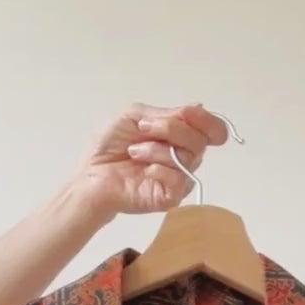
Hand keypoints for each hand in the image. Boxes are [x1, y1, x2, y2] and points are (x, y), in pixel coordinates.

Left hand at [72, 103, 229, 221]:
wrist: (92, 175)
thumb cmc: (110, 145)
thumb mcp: (137, 116)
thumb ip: (168, 114)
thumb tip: (199, 107)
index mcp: (180, 136)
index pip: (212, 130)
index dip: (205, 120)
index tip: (185, 112)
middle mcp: (185, 157)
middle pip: (201, 141)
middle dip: (172, 129)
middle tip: (144, 129)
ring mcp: (179, 179)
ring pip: (189, 158)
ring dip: (158, 149)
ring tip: (134, 152)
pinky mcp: (171, 198)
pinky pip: (180, 180)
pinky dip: (160, 169)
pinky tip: (144, 171)